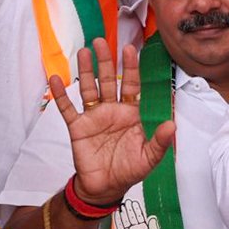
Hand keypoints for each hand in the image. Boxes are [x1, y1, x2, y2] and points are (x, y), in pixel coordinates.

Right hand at [51, 39, 175, 204]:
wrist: (106, 187)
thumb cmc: (129, 170)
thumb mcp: (149, 158)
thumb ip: (160, 141)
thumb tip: (172, 125)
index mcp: (130, 114)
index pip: (132, 85)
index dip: (131, 68)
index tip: (130, 49)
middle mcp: (112, 110)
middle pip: (109, 81)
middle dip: (106, 61)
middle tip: (101, 41)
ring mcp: (93, 117)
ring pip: (89, 89)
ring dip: (85, 71)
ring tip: (83, 52)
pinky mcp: (77, 128)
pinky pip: (67, 108)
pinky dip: (61, 94)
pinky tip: (56, 79)